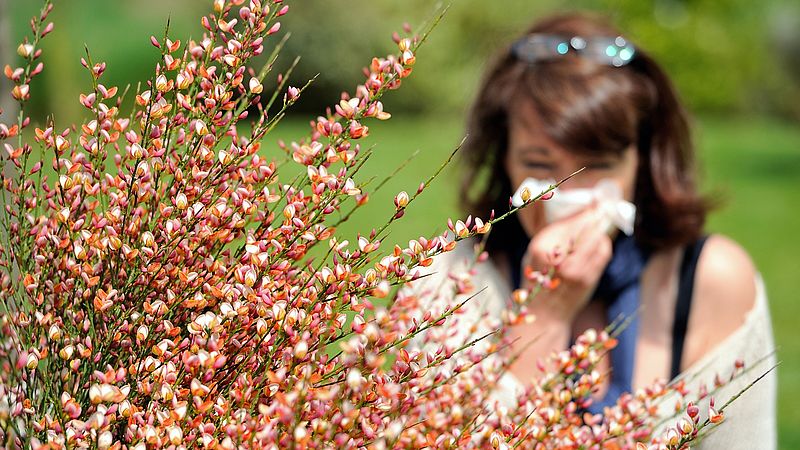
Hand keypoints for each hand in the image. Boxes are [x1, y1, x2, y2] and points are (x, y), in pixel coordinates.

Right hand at [522, 205, 612, 322]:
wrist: (544, 313)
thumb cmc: (538, 279)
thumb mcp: (535, 252)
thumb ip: (555, 234)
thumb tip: (581, 211)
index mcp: (541, 247)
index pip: (570, 221)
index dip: (586, 210)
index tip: (596, 201)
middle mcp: (558, 258)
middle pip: (587, 227)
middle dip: (596, 216)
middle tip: (602, 207)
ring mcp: (576, 270)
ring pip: (599, 238)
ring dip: (600, 231)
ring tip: (598, 228)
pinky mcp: (588, 279)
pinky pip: (603, 252)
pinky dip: (603, 245)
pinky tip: (598, 244)